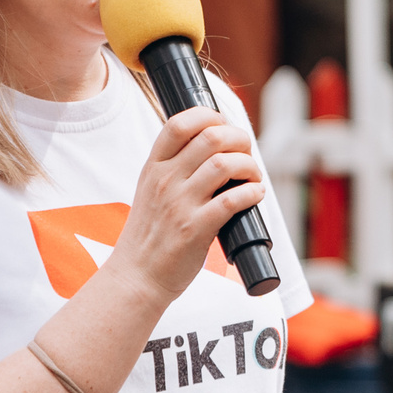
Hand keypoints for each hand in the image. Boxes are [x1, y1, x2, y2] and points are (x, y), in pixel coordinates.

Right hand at [105, 105, 265, 303]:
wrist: (136, 277)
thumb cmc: (150, 235)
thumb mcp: (150, 191)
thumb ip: (174, 168)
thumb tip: (215, 147)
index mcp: (154, 167)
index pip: (179, 123)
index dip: (210, 116)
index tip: (225, 125)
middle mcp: (165, 180)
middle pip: (211, 137)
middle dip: (239, 138)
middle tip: (247, 151)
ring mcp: (180, 204)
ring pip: (224, 164)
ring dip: (249, 166)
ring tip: (253, 176)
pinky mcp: (195, 229)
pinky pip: (233, 200)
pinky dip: (253, 192)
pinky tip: (255, 195)